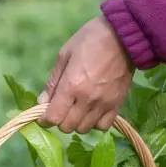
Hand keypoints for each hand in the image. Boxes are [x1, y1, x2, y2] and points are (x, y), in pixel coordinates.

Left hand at [39, 16, 132, 133]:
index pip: (54, 117)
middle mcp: (87, 99)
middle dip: (60, 119)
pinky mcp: (117, 104)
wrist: (124, 37)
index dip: (45, 119)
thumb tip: (42, 102)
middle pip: (67, 126)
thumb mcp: (65, 54)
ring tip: (76, 108)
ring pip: (84, 129)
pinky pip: (103, 126)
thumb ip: (53, 81)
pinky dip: (94, 123)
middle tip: (61, 107)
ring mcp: (104, 104)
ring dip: (76, 122)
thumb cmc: (90, 40)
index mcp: (71, 85)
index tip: (44, 114)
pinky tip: (92, 111)